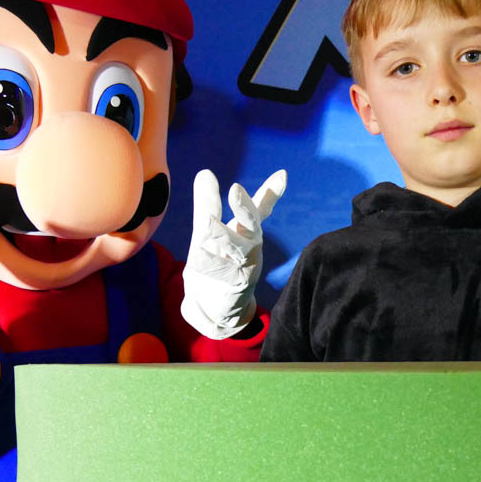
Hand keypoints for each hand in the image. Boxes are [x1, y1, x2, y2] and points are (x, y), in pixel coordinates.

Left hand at [181, 169, 285, 338]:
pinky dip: (213, 266)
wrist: (212, 309)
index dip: (270, 192)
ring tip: (207, 225)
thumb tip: (206, 172)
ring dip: (225, 236)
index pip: (258, 208)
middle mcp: (251, 246)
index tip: (282, 175)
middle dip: (246, 207)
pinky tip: (198, 261)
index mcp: (244, 231)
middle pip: (253, 224)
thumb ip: (208, 205)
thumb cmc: (213, 267)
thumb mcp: (206, 233)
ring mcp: (248, 266)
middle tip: (236, 190)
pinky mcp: (239, 286)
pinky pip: (227, 274)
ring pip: (241, 248)